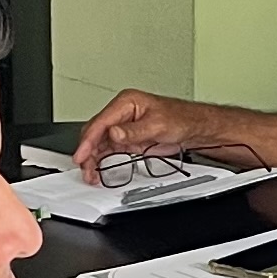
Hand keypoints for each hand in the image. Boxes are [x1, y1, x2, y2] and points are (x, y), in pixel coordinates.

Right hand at [73, 90, 207, 178]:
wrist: (194, 128)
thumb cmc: (180, 118)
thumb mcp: (157, 125)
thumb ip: (133, 131)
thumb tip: (114, 133)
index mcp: (126, 103)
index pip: (101, 122)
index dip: (89, 140)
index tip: (82, 155)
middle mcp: (121, 113)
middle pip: (95, 133)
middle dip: (87, 152)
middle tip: (86, 169)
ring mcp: (123, 127)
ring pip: (99, 143)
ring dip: (93, 158)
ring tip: (91, 174)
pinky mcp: (127, 139)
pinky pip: (108, 150)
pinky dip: (102, 160)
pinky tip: (98, 170)